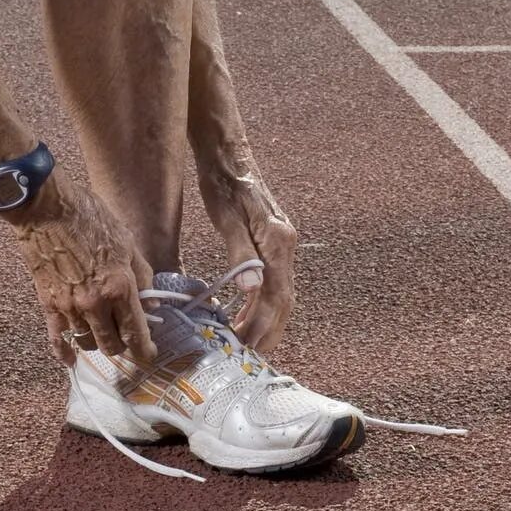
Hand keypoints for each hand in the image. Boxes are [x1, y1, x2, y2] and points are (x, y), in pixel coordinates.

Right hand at [10, 180, 156, 366]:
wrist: (46, 208)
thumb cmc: (89, 218)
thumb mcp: (126, 241)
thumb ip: (142, 275)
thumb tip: (151, 303)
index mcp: (120, 286)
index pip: (136, 332)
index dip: (145, 350)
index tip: (149, 354)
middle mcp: (95, 303)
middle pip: (113, 345)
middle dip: (123, 347)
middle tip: (127, 340)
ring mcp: (69, 307)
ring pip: (87, 343)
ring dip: (97, 343)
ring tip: (102, 334)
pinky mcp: (48, 305)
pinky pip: (57, 339)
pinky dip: (64, 353)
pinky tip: (71, 360)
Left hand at [196, 162, 297, 350]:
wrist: (228, 153)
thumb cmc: (224, 182)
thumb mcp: (227, 217)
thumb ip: (241, 253)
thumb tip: (252, 289)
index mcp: (278, 241)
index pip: (276, 295)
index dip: (264, 325)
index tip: (246, 348)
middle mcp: (286, 245)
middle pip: (285, 300)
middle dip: (269, 331)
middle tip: (248, 357)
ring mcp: (282, 245)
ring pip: (282, 294)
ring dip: (267, 321)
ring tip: (247, 344)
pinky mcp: (273, 243)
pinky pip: (274, 282)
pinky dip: (263, 304)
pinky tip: (247, 314)